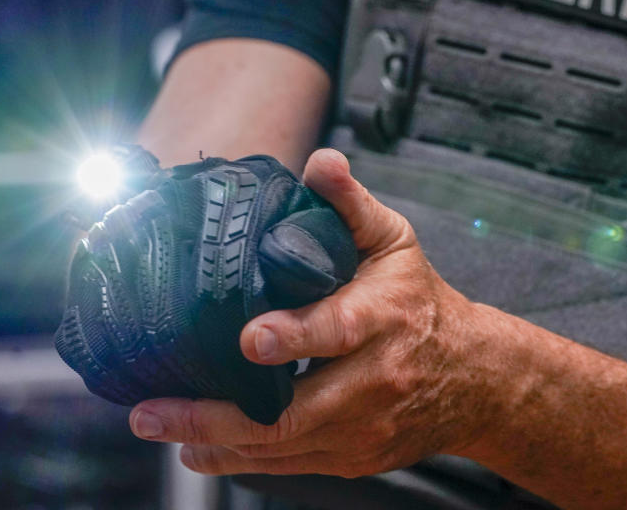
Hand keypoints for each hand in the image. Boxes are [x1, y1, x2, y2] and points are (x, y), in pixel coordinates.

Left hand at [128, 149, 506, 477]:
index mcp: (384, 318)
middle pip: (294, 410)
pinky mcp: (353, 456)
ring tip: (158, 426)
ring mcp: (363, 427)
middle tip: (153, 411)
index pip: (336, 330)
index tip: (248, 338)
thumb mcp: (395, 242)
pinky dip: (240, 460)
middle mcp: (374, 379)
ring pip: (282, 446)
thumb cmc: (421, 301)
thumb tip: (321, 162)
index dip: (293, 336)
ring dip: (215, 442)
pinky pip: (290, 465)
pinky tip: (198, 448)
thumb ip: (351, 204)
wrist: (473, 378)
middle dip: (218, 414)